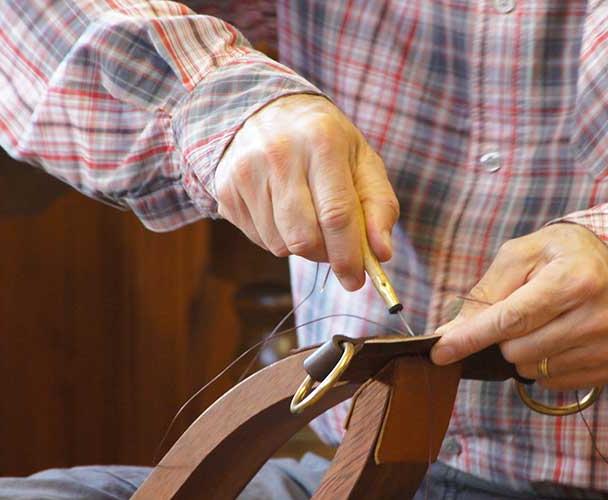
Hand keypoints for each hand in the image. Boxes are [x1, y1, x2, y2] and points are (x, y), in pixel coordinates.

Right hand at [213, 94, 398, 289]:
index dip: (348, 256)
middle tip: (334, 248)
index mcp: (322, 142)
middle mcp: (280, 154)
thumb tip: (381, 254)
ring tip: (307, 216)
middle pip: (304, 237)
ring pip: (280, 244)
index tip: (356, 280)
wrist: (266, 111)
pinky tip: (282, 211)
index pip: (337, 215)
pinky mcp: (226, 189)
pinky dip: (278, 238)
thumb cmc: (326, 143)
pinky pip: (259, 239)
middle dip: (325, 255)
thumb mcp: (363, 161)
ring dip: (301, 246)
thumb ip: (380, 206)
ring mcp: (247, 172)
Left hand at [431, 224, 607, 390]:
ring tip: (544, 322)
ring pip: (533, 370)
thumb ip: (484, 294)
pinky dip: (545, 364)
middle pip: (517, 350)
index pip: (511, 319)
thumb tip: (449, 333)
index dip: (471, 337)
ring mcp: (607, 344)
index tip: (440, 351)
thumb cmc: (560, 255)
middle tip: (520, 313)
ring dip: (524, 351)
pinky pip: (554, 382)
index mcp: (573, 280)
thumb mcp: (520, 256)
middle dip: (503, 337)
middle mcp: (596, 316)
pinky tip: (560, 337)